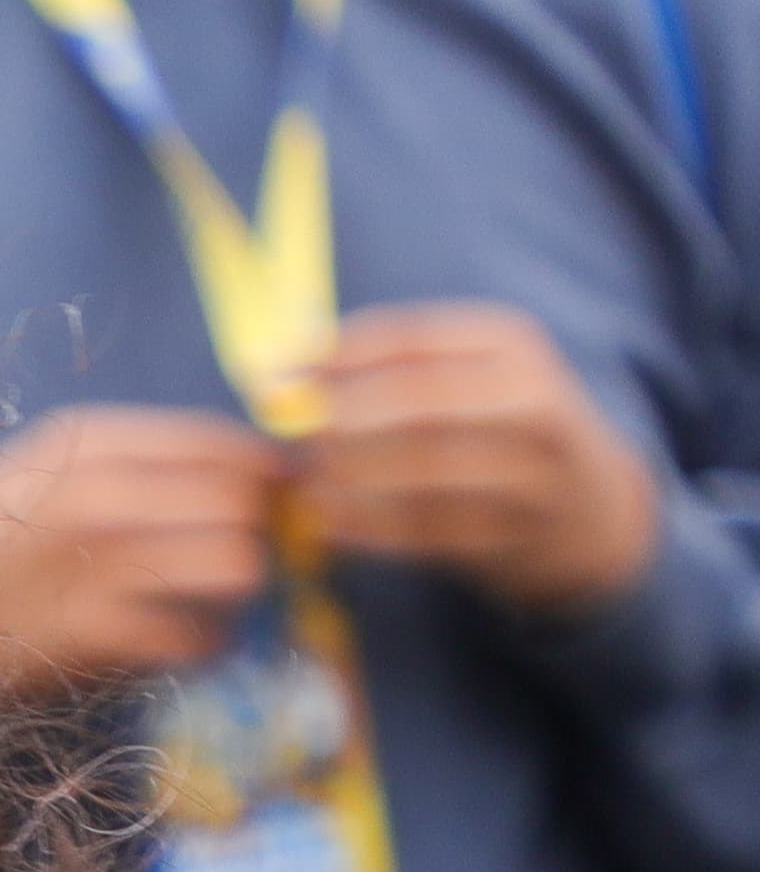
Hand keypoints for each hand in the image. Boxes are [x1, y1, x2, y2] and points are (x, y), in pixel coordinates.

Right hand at [0, 408, 283, 699]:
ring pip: (238, 565)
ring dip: (241, 592)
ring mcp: (97, 563)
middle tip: (244, 562)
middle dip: (262, 534)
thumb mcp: (38, 472)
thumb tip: (244, 476)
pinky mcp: (90, 633)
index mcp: (91, 441)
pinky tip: (176, 647)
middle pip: (245, 501)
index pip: (228, 444)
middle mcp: (101, 491)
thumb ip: (132, 465)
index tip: (270, 505)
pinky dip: (202, 646)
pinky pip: (196, 637)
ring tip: (213, 606)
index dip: (269, 477)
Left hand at [306, 305, 665, 618]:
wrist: (592, 509)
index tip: (280, 371)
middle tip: (295, 430)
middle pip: (418, 400)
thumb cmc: (496, 431)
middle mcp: (529, 400)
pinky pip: (426, 531)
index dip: (337, 354)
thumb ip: (390, 366)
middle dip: (343, 415)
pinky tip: (328, 522)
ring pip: (421, 469)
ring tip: (306, 478)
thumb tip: (287, 362)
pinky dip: (368, 528)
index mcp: (511, 347)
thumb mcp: (469, 376)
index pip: (412, 338)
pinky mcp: (514, 533)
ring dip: (351, 475)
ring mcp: (531, 470)